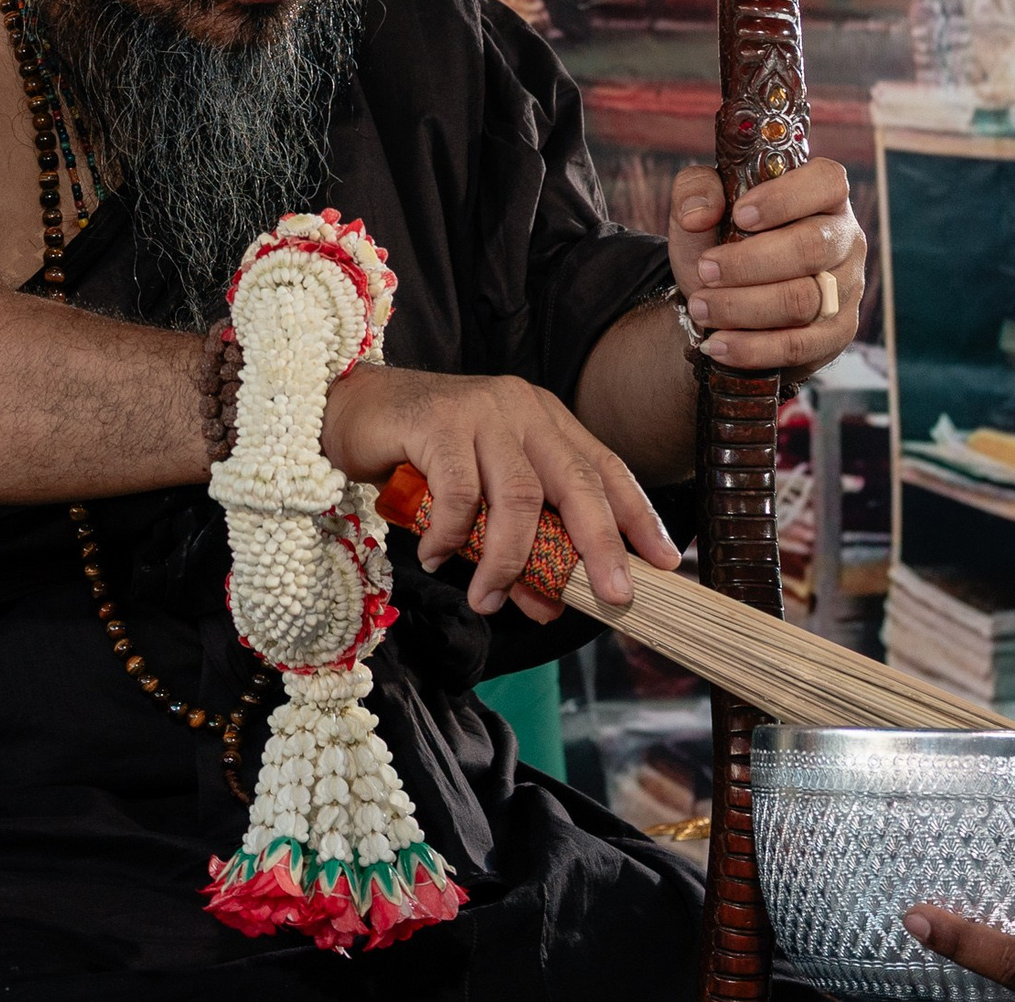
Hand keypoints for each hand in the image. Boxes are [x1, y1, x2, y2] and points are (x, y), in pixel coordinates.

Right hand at [322, 365, 679, 621]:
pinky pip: (460, 493)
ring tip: (488, 599)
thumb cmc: (420, 458)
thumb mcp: (479, 506)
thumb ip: (515, 546)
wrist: (349, 410)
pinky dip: (452, 536)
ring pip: (519, 496)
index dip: (637, 516)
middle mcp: (524, 409)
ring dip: (508, 560)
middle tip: (613, 596)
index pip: (606, 468)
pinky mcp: (440, 421)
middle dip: (601, 545)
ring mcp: (484, 411)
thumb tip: (548, 605)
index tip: (665, 562)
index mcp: (546, 421)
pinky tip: (437, 557)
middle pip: (578, 482)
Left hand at [669, 158, 865, 376]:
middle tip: (705, 270)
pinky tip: (718, 343)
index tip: (739, 214)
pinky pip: (799, 345)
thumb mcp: (700, 208)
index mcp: (824, 195)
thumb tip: (700, 212)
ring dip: (742, 307)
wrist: (725, 301)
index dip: (784, 198)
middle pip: (811, 247)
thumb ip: (694, 191)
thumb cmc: (722, 242)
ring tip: (701, 307)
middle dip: (749, 263)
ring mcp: (847, 288)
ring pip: (803, 300)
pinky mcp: (837, 333)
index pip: (826, 182)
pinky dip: (753, 348)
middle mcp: (845, 238)